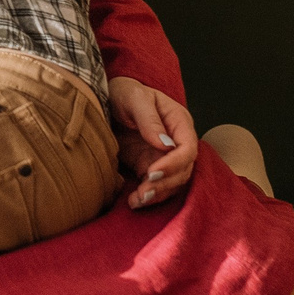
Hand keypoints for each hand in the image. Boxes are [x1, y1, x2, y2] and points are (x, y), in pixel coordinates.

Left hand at [109, 75, 198, 209]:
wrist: (105, 100)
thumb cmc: (123, 93)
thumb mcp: (134, 98)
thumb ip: (149, 119)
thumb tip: (165, 145)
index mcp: (179, 121)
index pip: (187, 148)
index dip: (174, 163)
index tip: (151, 171)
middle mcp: (177, 141)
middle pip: (183, 170)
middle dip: (165, 183)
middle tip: (144, 191)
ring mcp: (164, 155)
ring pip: (173, 182)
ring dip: (158, 194)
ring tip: (137, 200)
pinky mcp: (149, 165)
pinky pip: (157, 186)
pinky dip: (148, 196)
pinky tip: (133, 202)